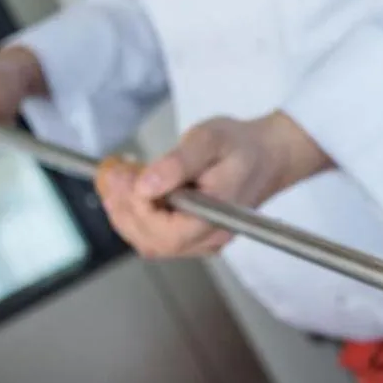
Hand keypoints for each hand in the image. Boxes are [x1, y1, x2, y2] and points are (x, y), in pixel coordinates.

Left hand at [94, 113, 330, 258]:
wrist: (271, 153)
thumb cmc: (243, 144)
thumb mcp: (210, 140)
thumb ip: (177, 164)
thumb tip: (144, 185)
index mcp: (216, 220)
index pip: (165, 233)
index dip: (137, 207)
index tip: (124, 174)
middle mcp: (209, 238)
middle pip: (152, 242)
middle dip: (123, 210)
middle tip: (112, 175)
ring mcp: (201, 240)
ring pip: (150, 242)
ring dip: (125, 214)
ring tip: (116, 180)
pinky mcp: (193, 233)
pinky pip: (157, 236)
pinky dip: (136, 215)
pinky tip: (130, 191)